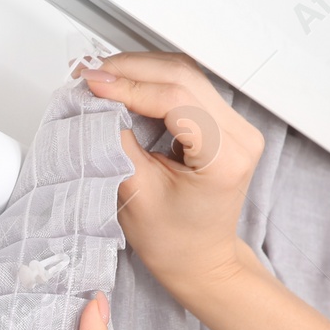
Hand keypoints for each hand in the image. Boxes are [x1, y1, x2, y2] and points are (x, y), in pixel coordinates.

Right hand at [79, 52, 264, 292]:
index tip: (92, 83)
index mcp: (225, 157)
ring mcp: (236, 126)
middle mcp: (240, 136)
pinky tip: (125, 86)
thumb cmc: (175, 242)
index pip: (176, 99)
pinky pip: (187, 87)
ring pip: (184, 74)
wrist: (199, 260)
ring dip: (139, 71)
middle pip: (182, 76)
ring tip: (101, 79)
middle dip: (130, 70)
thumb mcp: (137, 192)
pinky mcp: (223, 123)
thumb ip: (117, 141)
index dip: (129, 86)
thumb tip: (98, 101)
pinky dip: (151, 82)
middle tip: (89, 75)